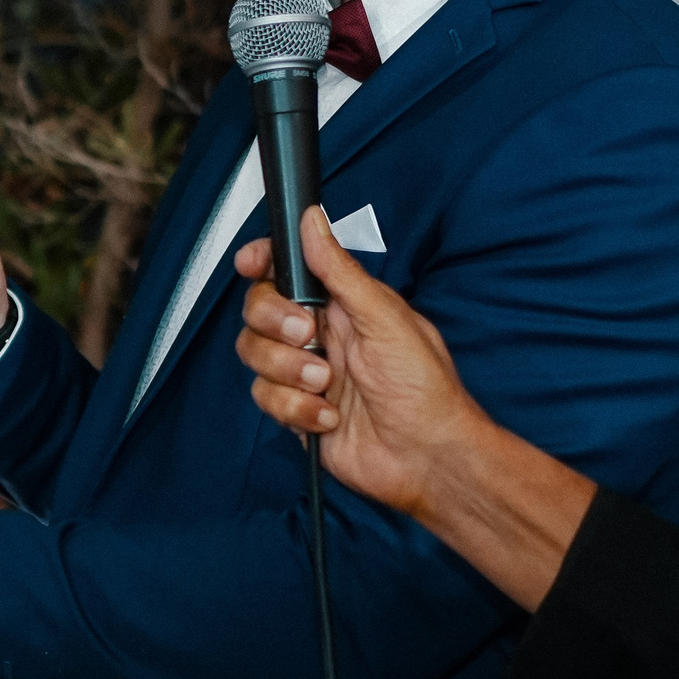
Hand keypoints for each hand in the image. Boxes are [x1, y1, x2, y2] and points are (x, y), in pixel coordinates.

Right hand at [233, 207, 592, 609]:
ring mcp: (305, 373)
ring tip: (329, 384)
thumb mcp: (385, 318)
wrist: (427, 457)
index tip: (252, 263)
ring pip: (255, 355)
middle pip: (258, 311)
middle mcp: (319, 335)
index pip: (286, 271)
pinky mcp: (296, 410)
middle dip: (276, 324)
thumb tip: (313, 221)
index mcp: (342, 305)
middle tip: (311, 338)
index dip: (262, 262)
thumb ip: (340, 269)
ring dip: (289, 371)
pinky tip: (330, 416)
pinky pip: (265, 399)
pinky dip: (297, 409)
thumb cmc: (425, 389)